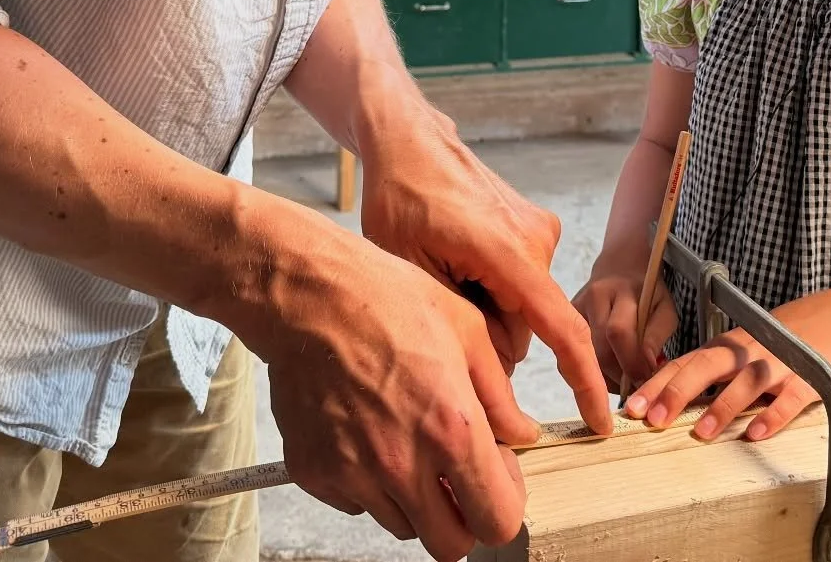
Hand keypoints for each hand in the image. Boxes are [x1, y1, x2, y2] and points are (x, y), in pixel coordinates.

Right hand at [264, 211, 534, 560]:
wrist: (310, 294)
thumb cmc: (385, 298)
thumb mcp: (466, 329)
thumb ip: (499, 394)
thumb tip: (520, 433)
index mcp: (452, 429)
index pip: (498, 522)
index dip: (504, 502)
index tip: (496, 476)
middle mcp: (403, 464)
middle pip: (450, 545)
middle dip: (462, 515)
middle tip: (455, 471)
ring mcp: (355, 474)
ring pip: (402, 525)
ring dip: (414, 498)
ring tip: (406, 438)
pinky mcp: (315, 473)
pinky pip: (355, 503)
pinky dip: (368, 482)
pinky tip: (368, 430)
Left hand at [355, 86, 611, 435]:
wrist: (411, 140)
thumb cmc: (401, 197)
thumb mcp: (412, 271)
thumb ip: (460, 327)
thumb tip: (497, 374)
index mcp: (509, 252)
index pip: (561, 330)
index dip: (583, 381)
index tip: (600, 423)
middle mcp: (537, 240)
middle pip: (524, 329)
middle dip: (486, 336)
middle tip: (436, 299)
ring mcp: (539, 230)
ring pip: (521, 308)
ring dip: (486, 308)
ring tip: (443, 267)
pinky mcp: (534, 226)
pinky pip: (520, 282)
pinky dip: (491, 286)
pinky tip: (456, 257)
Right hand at [573, 253, 677, 391]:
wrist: (620, 266)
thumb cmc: (648, 293)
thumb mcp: (665, 307)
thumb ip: (658, 335)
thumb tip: (646, 366)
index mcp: (622, 291)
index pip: (619, 332)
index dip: (632, 363)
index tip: (647, 380)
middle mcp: (594, 297)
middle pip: (599, 348)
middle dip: (618, 376)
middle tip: (635, 387)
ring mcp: (576, 306)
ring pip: (584, 354)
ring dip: (603, 378)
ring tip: (621, 381)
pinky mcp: (566, 318)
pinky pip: (573, 352)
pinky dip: (589, 370)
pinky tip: (604, 373)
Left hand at [625, 288, 830, 441]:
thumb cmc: (787, 339)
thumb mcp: (748, 350)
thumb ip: (718, 372)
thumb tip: (676, 399)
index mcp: (729, 347)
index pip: (685, 362)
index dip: (657, 383)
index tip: (631, 406)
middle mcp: (748, 351)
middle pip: (706, 367)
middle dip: (676, 392)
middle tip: (651, 418)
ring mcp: (779, 362)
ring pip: (745, 383)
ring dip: (721, 407)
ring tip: (700, 432)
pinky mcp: (810, 376)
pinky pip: (789, 397)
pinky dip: (773, 416)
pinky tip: (757, 434)